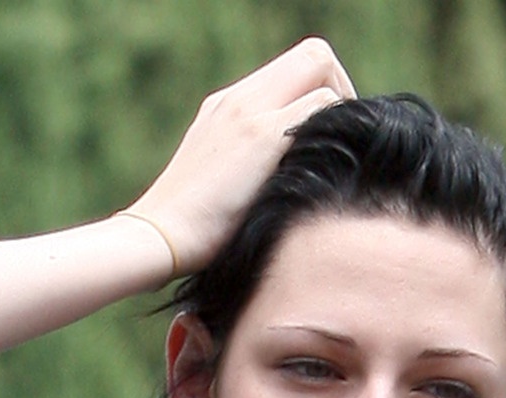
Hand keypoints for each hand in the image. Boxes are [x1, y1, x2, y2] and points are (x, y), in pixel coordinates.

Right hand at [123, 37, 355, 276]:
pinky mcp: (261, 136)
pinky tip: (328, 165)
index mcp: (229, 105)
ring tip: (338, 152)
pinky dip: (337, 126)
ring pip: (319, 67)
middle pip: (313, 54)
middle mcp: (238, 97)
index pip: (294, 68)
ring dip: (343, 105)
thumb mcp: (222, 184)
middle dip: (341, 88)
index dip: (324, 90)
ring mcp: (248, 111)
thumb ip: (252, 167)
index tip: (329, 135)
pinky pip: (322, 104)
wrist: (161, 235)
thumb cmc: (193, 229)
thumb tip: (293, 181)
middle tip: (344, 138)